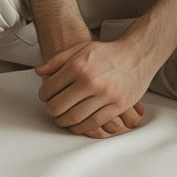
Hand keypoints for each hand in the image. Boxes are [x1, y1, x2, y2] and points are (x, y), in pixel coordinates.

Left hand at [35, 38, 154, 138]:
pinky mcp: (117, 106)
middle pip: (59, 106)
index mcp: (78, 65)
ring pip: (75, 118)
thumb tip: (39, 71)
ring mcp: (104, 95)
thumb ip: (58, 60)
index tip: (45, 97)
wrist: (138, 54)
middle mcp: (90, 80)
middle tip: (51, 111)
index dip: (43, 95)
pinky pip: (94, 123)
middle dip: (51, 111)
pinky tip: (78, 124)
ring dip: (64, 122)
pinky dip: (82, 128)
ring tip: (62, 119)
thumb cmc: (108, 52)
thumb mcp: (81, 48)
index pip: (50, 88)